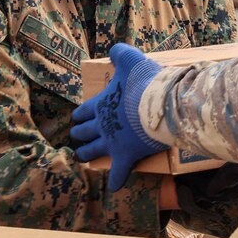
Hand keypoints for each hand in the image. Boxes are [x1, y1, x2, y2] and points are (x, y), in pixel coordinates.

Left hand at [70, 43, 166, 191]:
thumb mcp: (130, 60)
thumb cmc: (144, 82)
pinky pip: (118, 173)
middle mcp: (101, 124)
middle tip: (78, 136)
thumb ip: (120, 53)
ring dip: (86, 154)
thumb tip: (114, 50)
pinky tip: (114, 187)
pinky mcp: (126, 156)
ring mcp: (111, 142)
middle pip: (84, 132)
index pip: (84, 111)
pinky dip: (116, 180)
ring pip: (92, 151)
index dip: (80, 114)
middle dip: (80, 134)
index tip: (78, 117)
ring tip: (82, 157)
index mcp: (100, 104)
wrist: (159, 103)